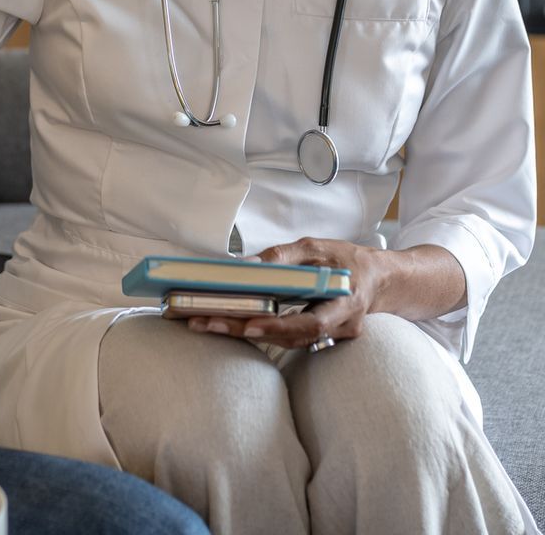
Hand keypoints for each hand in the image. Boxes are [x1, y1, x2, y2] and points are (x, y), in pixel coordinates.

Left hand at [185, 237, 393, 349]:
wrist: (380, 280)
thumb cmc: (347, 259)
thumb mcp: (316, 247)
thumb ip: (283, 257)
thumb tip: (246, 265)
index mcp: (344, 303)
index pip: (311, 322)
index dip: (280, 326)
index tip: (248, 323)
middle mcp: (340, 327)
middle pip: (290, 336)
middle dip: (247, 330)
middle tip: (208, 323)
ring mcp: (331, 337)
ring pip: (286, 340)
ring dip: (247, 332)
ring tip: (208, 323)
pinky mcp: (320, 338)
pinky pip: (288, 337)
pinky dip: (260, 331)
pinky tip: (231, 323)